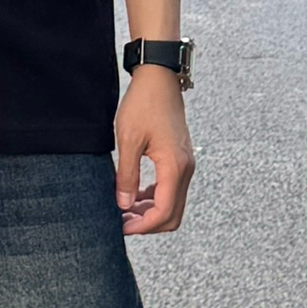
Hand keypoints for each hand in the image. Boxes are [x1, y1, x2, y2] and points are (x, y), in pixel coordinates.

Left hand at [114, 71, 194, 234]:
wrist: (159, 79)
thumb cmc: (143, 104)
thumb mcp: (127, 140)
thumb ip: (127, 176)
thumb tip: (124, 205)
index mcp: (174, 167)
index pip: (163, 212)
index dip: (143, 226)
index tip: (121, 227)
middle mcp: (185, 169)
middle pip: (173, 215)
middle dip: (148, 224)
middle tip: (121, 222)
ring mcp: (185, 165)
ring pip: (173, 204)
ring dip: (150, 212)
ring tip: (124, 210)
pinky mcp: (180, 159)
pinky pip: (171, 190)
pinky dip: (154, 199)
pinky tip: (135, 195)